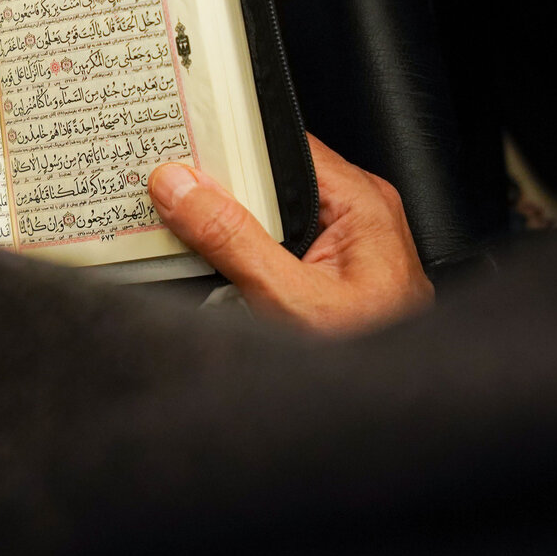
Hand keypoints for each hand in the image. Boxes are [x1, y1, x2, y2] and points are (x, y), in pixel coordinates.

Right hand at [148, 134, 432, 336]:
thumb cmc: (368, 357)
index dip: (228, 143)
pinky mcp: (325, 268)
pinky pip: (272, 241)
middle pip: (268, 177)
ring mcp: (341, 242)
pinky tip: (214, 267)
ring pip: (265, 211)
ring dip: (225, 223)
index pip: (280, 146)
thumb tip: (181, 188)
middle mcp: (354, 213)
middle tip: (168, 196)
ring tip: (183, 231)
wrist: (388, 412)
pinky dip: (239, 250)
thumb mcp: (287, 298)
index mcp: (359, 203)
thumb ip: (231, 239)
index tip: (177, 152)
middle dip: (219, 188)